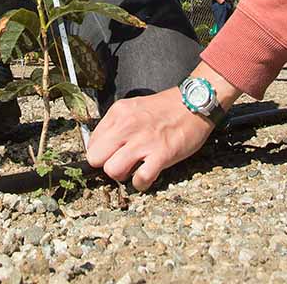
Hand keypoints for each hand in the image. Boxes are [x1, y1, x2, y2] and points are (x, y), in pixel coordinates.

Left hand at [86, 87, 214, 189]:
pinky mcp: (161, 154)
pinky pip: (139, 180)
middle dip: (106, 165)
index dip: (101, 153)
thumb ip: (116, 124)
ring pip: (112, 171)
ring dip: (122, 175)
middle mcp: (127, 125)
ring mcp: (144, 141)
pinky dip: (141, 183)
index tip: (112, 154)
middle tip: (121, 163)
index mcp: (118, 112)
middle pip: (96, 158)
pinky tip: (148, 174)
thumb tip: (102, 147)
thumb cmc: (165, 109)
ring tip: (134, 168)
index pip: (92, 143)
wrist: (194, 103)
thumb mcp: (133, 107)